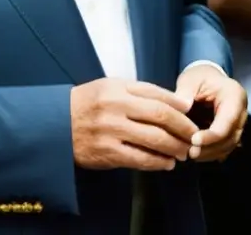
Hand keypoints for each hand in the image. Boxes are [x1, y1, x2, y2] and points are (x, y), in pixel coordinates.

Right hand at [70, 78, 199, 171]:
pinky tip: (167, 163)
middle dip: (183, 128)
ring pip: (154, 139)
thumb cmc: (87, 104)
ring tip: (184, 152)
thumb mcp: (110, 87)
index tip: (191, 113)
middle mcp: (116, 107)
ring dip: (175, 147)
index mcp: (118, 88)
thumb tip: (176, 102)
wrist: (56, 125)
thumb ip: (140, 92)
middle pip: (161, 116)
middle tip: (194, 135)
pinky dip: (158, 162)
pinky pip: (140, 159)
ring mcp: (111, 130)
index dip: (179, 106)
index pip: (157, 95)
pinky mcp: (107, 152)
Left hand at [174, 65, 246, 161]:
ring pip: (228, 146)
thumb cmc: (199, 77)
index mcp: (235, 96)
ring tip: (190, 154)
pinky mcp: (231, 133)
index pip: (227, 122)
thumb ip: (186, 92)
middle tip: (190, 153)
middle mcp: (241, 112)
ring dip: (209, 153)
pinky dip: (211, 153)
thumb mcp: (190, 79)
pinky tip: (196, 154)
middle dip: (210, 148)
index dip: (211, 136)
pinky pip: (224, 148)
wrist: (206, 79)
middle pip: (230, 137)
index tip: (193, 141)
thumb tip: (182, 107)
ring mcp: (238, 124)